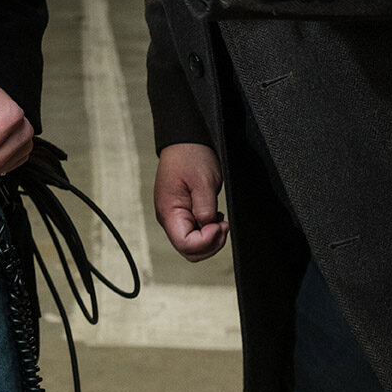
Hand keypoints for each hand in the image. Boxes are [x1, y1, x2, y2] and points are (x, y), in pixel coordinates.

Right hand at [154, 142, 229, 261]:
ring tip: (220, 220)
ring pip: (192, 245)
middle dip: (211, 244)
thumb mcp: (203, 182)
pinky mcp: (181, 212)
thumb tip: (208, 228)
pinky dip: (208, 232)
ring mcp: (174, 215)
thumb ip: (205, 209)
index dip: (207, 241)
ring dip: (210, 239)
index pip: (186, 244)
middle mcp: (168, 217)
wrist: (185, 141)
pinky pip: (193, 233)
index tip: (219, 224)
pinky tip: (214, 217)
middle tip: (223, 225)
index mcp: (169, 211)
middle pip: (188, 250)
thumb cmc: (190, 156)